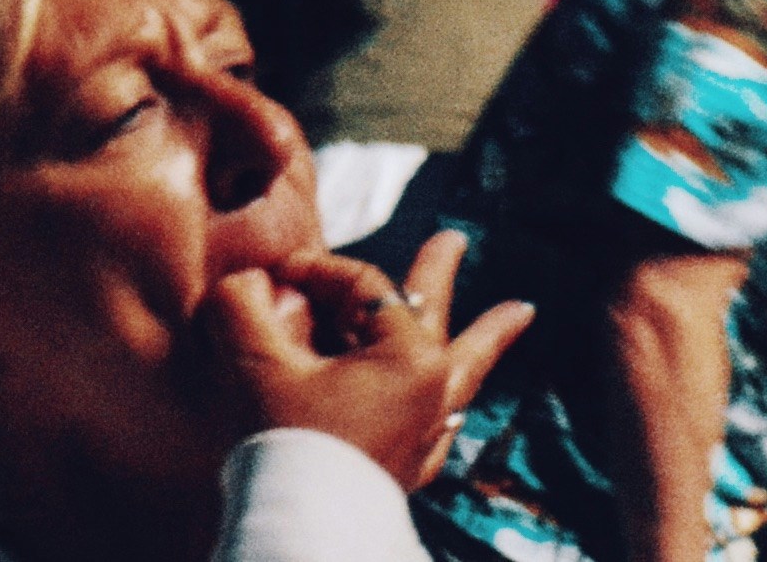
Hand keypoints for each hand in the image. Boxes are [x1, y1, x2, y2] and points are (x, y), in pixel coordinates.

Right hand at [200, 232, 533, 490]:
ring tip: (522, 310)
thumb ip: (243, 304)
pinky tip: (461, 400)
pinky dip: (454, 403)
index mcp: (407, 356)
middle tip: (456, 238)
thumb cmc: (286, 441)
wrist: (303, 527)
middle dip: (439, 271)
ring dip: (488, 338)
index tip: (278, 275)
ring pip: (465, 371)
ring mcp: (428, 430)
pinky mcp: (412, 466)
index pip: (363, 286)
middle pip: (434, 313)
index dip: (318, 270)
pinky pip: (446, 423)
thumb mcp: (254, 360)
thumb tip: (250, 284)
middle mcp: (432, 388)